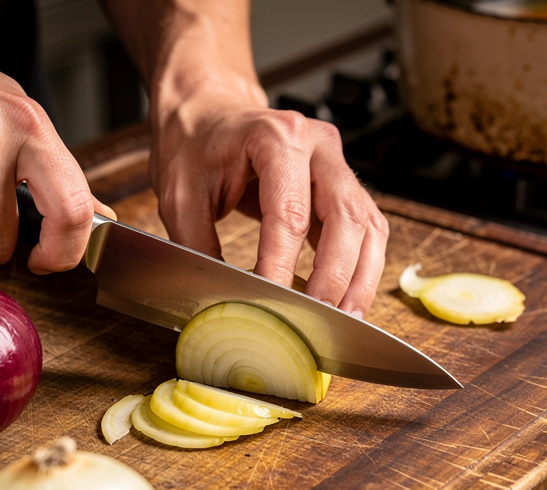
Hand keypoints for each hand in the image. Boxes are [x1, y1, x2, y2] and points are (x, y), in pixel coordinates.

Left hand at [150, 88, 387, 318]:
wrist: (208, 113)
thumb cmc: (195, 146)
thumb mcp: (179, 196)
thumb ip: (198, 247)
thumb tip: (217, 299)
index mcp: (276, 136)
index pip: (289, 212)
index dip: (282, 264)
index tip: (274, 302)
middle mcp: (317, 145)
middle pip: (345, 217)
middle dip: (335, 276)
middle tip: (319, 317)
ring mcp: (336, 165)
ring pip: (367, 226)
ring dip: (360, 277)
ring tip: (344, 318)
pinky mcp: (342, 188)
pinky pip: (366, 231)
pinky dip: (361, 269)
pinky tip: (347, 300)